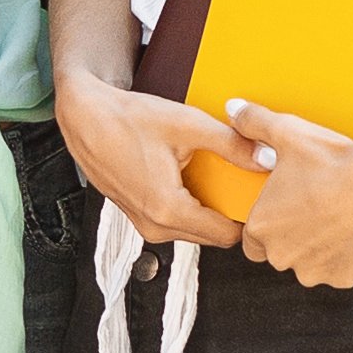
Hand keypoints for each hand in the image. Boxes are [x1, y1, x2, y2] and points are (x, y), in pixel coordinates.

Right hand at [51, 66, 257, 250]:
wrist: (84, 116)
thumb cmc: (128, 119)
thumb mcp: (186, 124)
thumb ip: (231, 144)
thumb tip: (268, 158)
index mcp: (168, 210)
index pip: (226, 236)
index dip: (246, 218)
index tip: (257, 197)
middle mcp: (155, 226)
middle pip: (211, 235)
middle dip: (229, 214)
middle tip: (242, 184)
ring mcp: (143, 224)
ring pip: (193, 228)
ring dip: (208, 208)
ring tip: (217, 176)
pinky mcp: (137, 215)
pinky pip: (175, 219)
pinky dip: (189, 204)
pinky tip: (190, 175)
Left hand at [226, 100, 352, 289]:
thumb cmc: (334, 162)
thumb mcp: (287, 133)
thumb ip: (254, 123)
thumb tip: (234, 109)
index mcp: (262, 227)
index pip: (252, 238)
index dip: (269, 221)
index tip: (286, 207)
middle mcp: (282, 255)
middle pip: (280, 252)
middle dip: (292, 235)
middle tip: (313, 206)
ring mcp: (314, 271)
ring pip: (308, 263)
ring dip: (316, 247)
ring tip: (335, 215)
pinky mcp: (342, 278)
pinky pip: (337, 270)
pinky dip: (343, 255)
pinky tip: (352, 228)